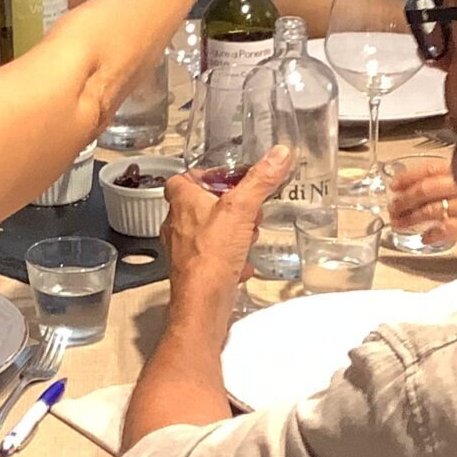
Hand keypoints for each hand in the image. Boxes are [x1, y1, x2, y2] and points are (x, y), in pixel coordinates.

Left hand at [162, 145, 293, 333]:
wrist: (202, 302)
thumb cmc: (211, 255)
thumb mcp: (241, 209)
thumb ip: (259, 181)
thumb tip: (278, 154)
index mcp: (182, 202)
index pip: (182, 179)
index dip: (203, 176)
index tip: (226, 178)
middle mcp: (177, 225)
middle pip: (200, 206)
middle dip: (227, 207)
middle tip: (247, 210)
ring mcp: (184, 250)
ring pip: (209, 232)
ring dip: (231, 232)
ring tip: (248, 237)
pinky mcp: (195, 271)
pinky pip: (214, 259)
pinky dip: (230, 259)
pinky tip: (244, 264)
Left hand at [385, 159, 456, 247]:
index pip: (430, 167)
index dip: (409, 175)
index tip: (395, 182)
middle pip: (424, 190)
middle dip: (403, 199)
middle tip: (393, 207)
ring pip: (429, 209)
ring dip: (410, 217)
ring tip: (399, 223)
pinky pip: (446, 230)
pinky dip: (432, 234)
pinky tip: (425, 238)